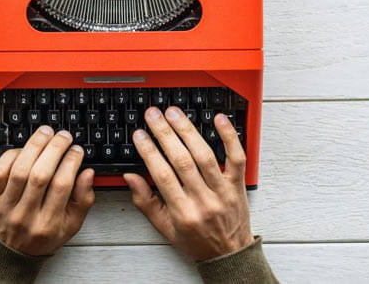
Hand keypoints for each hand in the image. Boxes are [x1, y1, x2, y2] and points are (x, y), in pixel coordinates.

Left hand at [0, 126, 95, 255]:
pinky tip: (24, 148)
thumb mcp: (71, 226)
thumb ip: (83, 200)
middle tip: (63, 136)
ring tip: (46, 133)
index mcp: (48, 224)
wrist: (9, 255)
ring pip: (19, 170)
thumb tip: (88, 173)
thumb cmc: (42, 237)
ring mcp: (6, 207)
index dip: (71, 162)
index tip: (77, 150)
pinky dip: (11, 155)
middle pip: (40, 175)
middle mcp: (25, 216)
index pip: (62, 186)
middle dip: (54, 149)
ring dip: (34, 146)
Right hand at [123, 106, 253, 260]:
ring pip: (205, 155)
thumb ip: (145, 201)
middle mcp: (204, 200)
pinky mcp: (238, 184)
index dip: (149, 152)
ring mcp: (223, 191)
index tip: (139, 135)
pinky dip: (229, 136)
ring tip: (174, 113)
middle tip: (153, 115)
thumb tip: (130, 177)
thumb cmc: (196, 240)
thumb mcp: (164, 228)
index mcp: (183, 212)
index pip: (162, 175)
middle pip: (182, 161)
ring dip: (188, 130)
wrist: (229, 255)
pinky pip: (236, 157)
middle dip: (165, 134)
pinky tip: (218, 119)